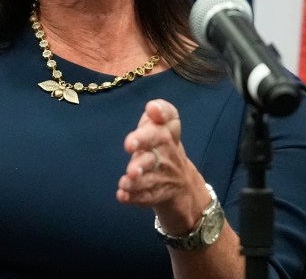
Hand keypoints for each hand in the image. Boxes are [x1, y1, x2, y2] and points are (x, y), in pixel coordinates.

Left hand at [116, 99, 208, 233]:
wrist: (183, 186)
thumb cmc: (163, 148)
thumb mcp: (161, 127)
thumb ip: (159, 113)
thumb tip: (152, 107)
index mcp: (168, 132)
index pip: (170, 118)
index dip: (163, 112)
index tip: (151, 109)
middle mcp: (168, 152)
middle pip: (157, 146)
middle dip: (143, 144)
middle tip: (128, 145)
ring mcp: (164, 175)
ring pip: (151, 176)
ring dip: (137, 179)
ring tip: (125, 181)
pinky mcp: (159, 194)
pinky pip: (147, 197)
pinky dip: (135, 197)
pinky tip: (122, 195)